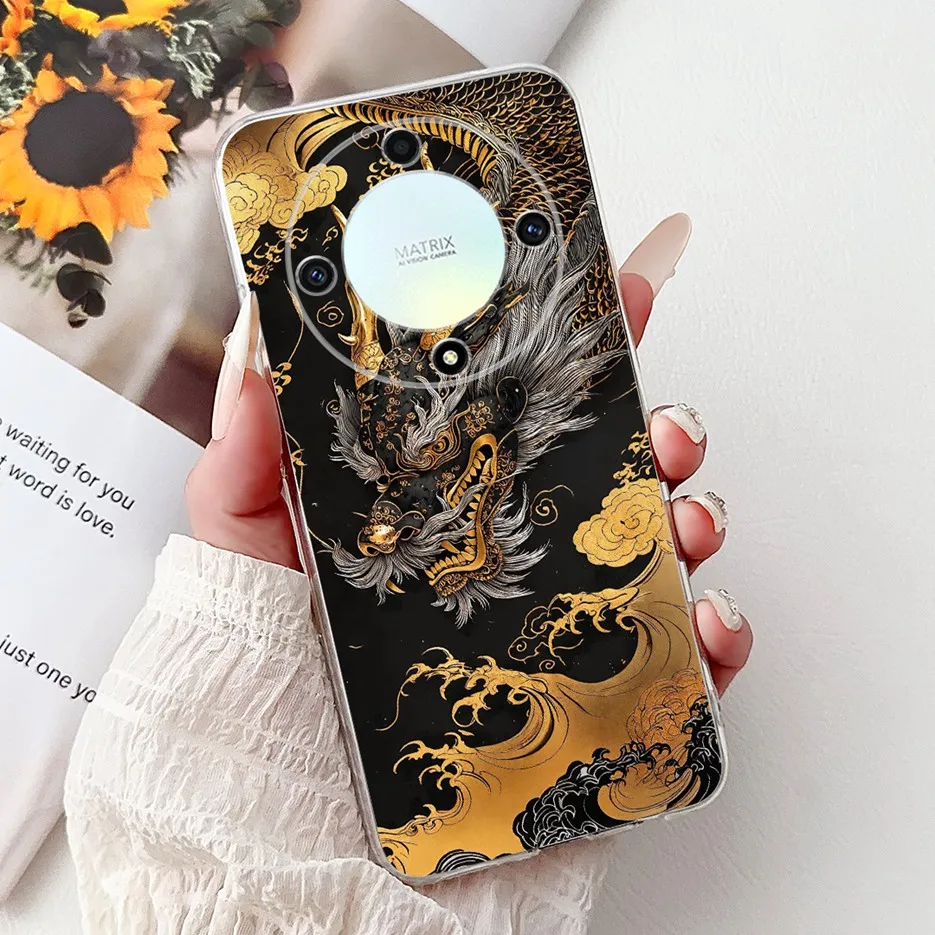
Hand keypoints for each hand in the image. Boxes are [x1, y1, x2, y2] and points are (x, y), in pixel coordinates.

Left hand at [186, 217, 752, 692]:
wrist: (301, 822)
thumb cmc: (271, 684)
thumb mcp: (246, 555)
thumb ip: (249, 462)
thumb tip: (257, 356)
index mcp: (447, 510)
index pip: (521, 417)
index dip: (573, 356)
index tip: (613, 298)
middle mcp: (511, 558)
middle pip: (610, 474)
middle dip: (657, 432)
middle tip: (664, 422)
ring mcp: (559, 625)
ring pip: (655, 555)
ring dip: (692, 520)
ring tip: (685, 516)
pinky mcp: (593, 704)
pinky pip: (679, 666)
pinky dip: (714, 639)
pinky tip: (708, 619)